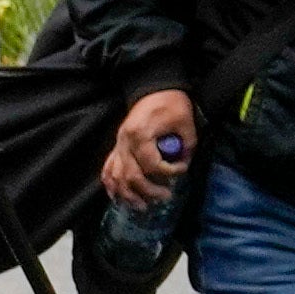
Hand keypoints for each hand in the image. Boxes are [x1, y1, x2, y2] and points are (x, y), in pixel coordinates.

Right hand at [100, 86, 197, 211]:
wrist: (154, 87)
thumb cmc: (170, 103)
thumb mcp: (185, 121)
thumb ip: (186, 145)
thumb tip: (184, 163)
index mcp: (140, 135)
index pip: (152, 164)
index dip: (169, 172)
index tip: (182, 169)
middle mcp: (125, 142)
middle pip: (132, 176)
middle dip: (149, 190)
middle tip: (166, 196)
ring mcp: (118, 145)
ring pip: (116, 177)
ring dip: (128, 195)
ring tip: (143, 206)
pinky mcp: (117, 146)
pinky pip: (108, 170)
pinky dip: (111, 185)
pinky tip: (117, 198)